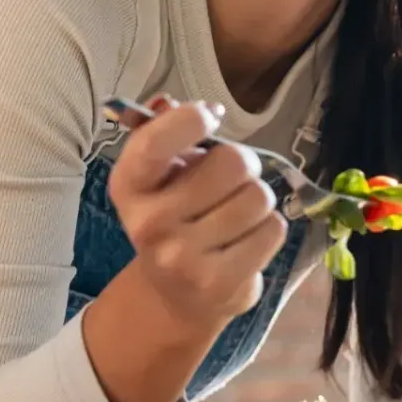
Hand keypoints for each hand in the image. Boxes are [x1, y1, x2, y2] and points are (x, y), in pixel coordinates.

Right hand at [108, 94, 288, 333]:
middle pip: (231, 163)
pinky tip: (246, 240)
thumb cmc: (174, 218)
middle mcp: (149, 223)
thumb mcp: (161, 175)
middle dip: (243, 164)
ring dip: (257, 200)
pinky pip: (272, 230)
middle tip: (233, 180)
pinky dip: (268, 229)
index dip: (193, 119)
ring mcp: (183, 257)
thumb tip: (195, 106)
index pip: (157, 140)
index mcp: (129, 186)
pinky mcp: (220, 283)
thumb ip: (169, 131)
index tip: (210, 118)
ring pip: (258, 197)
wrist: (176, 294)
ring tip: (238, 214)